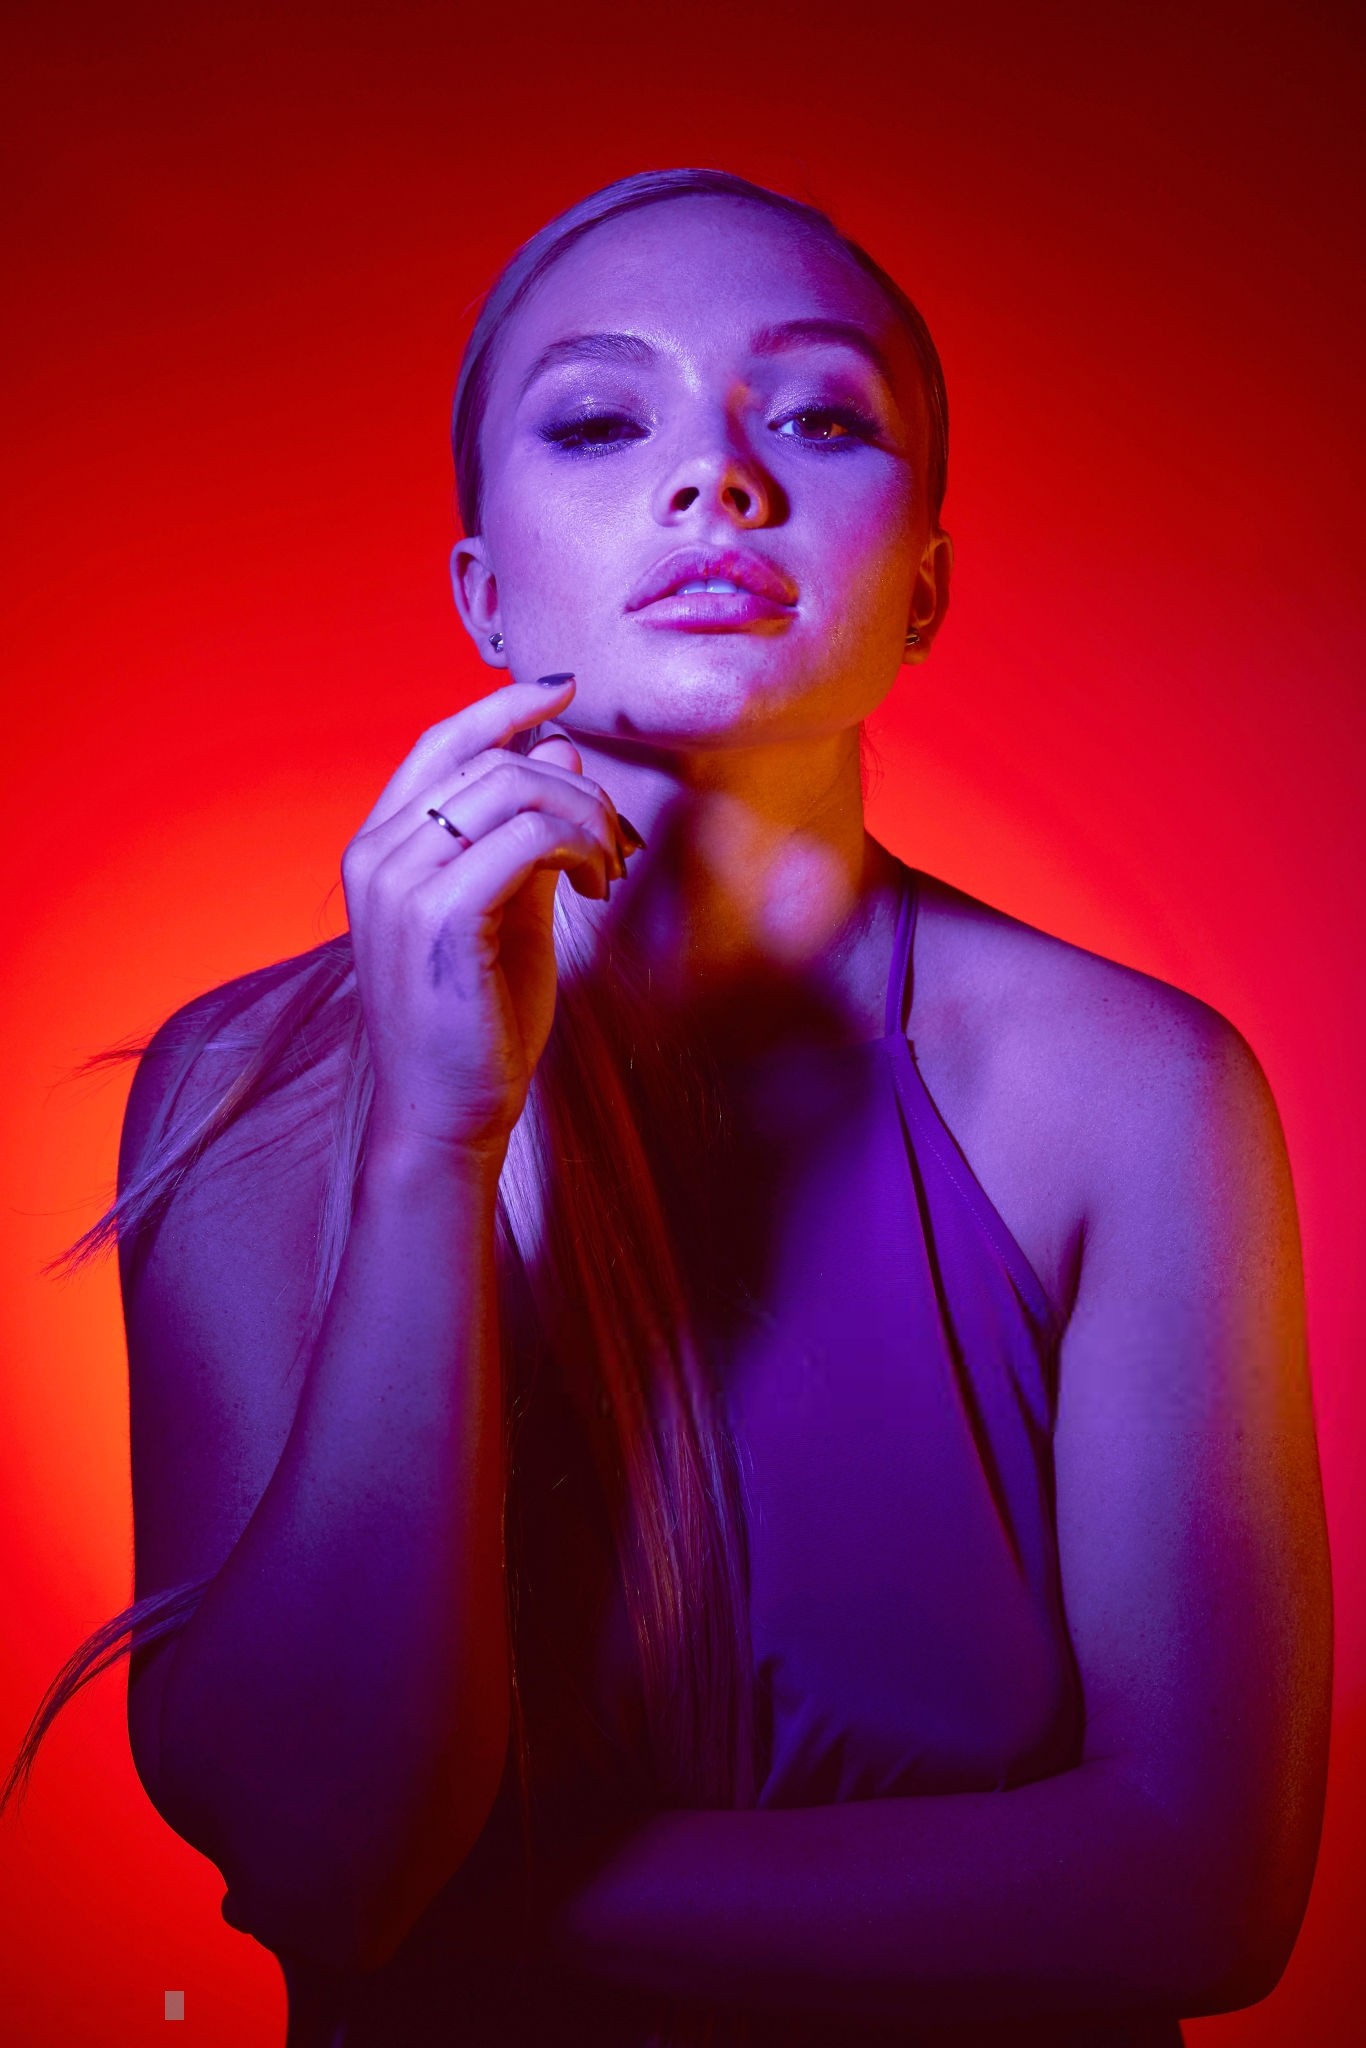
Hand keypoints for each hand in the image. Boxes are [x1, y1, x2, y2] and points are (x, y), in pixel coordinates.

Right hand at [340, 675, 637, 1161]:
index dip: (505, 706)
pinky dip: (579, 848)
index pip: (441, 742)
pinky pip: (526, 838)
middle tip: (615, 840)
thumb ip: (524, 833)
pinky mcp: (439, 917)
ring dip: (585, 818)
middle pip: (492, 760)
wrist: (445, 1111)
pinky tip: (596, 888)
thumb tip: (561, 751)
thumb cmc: (475, 1018)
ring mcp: (400, 884)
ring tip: (608, 869)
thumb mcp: (506, 908)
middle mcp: (377, 854)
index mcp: (380, 846)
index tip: (565, 692)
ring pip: (513, 790)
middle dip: (573, 785)